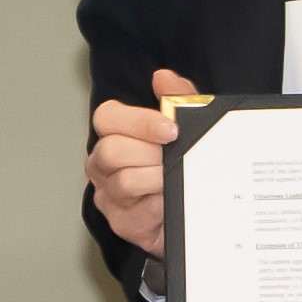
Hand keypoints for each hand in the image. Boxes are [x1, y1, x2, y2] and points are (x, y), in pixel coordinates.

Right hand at [89, 71, 201, 252]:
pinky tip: (172, 200)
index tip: (171, 129)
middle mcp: (103, 165)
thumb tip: (163, 78)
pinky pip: (139, 211)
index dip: (138, 121)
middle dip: (151, 153)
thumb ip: (178, 99)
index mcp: (114, 135)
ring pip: (124, 182)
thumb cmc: (182, 168)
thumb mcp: (187, 128)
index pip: (107, 118)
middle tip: (176, 157)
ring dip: (158, 179)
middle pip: (112, 151)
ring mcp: (109, 196)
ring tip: (177, 179)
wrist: (198, 214)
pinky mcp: (122, 223)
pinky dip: (161, 204)